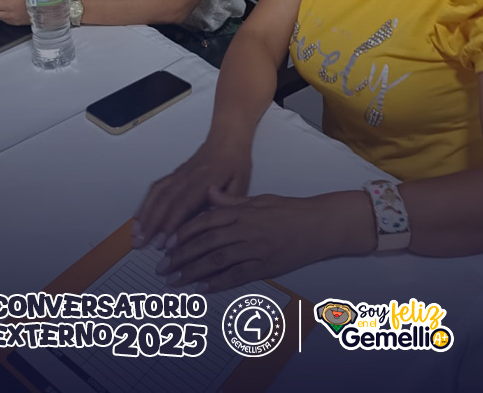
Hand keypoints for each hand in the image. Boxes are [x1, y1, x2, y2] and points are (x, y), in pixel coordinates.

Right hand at [133, 135, 251, 249]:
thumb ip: (227, 203)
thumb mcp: (241, 183)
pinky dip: (145, 203)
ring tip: (136, 235)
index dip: (172, 224)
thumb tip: (212, 219)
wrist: (227, 138)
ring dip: (144, 215)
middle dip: (151, 225)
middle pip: (165, 201)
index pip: (184, 204)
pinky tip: (138, 217)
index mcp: (206, 180)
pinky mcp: (174, 175)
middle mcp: (188, 177)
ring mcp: (179, 175)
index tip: (163, 242)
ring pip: (157, 195)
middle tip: (142, 244)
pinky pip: (156, 188)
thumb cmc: (235, 162)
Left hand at [155, 188, 335, 292]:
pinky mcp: (265, 266)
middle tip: (163, 267)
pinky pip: (237, 276)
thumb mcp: (258, 199)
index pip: (205, 222)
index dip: (183, 233)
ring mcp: (255, 249)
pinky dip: (218, 283)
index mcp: (242, 212)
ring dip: (193, 271)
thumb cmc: (289, 210)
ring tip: (175, 280)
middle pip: (206, 243)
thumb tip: (210, 194)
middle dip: (181, 256)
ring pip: (217, 261)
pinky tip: (202, 288)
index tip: (167, 243)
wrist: (319, 225)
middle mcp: (245, 229)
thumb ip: (231, 201)